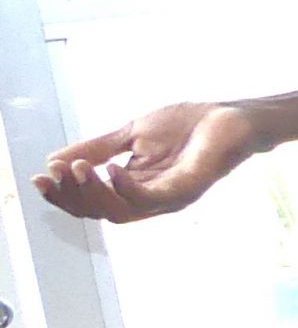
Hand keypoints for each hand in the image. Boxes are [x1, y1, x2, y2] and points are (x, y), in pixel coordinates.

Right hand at [32, 103, 262, 222]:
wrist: (230, 115)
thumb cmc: (188, 125)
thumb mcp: (131, 135)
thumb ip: (98, 148)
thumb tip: (54, 159)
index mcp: (134, 188)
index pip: (91, 202)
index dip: (62, 193)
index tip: (39, 175)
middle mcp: (149, 200)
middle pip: (99, 212)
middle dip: (71, 196)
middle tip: (53, 173)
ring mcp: (168, 198)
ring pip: (119, 212)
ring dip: (93, 192)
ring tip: (77, 168)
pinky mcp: (186, 190)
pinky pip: (151, 200)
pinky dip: (127, 189)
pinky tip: (112, 171)